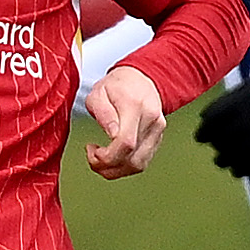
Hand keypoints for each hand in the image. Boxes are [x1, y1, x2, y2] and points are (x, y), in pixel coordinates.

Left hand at [85, 64, 166, 178]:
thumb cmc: (118, 85)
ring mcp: (157, 131)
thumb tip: (112, 135)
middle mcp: (151, 120)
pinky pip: (142, 162)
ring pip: (138, 165)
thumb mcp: (99, 93)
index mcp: (136, 106)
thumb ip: (103, 114)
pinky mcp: (157, 140)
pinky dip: (124, 167)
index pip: (126, 142)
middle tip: (92, 157)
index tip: (92, 151)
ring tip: (101, 159)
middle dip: (107, 166)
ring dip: (115, 170)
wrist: (140, 79)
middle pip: (133, 159)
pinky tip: (113, 158)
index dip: (107, 156)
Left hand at [193, 57, 249, 176]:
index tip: (201, 134)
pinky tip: (236, 170)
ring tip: (220, 160)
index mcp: (247, 96)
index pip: (215, 117)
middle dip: (213, 143)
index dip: (204, 128)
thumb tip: (210, 116)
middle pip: (223, 136)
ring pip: (237, 153)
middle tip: (211, 146)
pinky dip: (242, 169)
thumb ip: (235, 98)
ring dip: (224, 159)